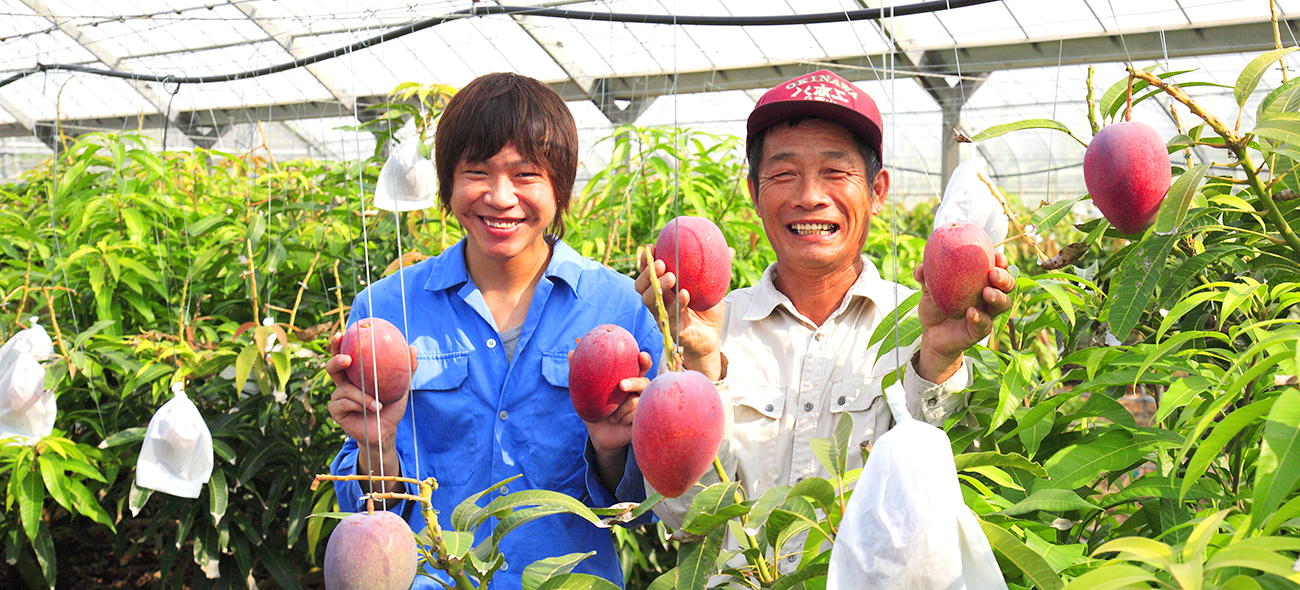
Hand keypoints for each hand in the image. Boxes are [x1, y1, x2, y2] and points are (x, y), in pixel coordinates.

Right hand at [325, 331, 417, 449]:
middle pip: (332, 367)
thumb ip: (406, 368)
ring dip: (361, 395)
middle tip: (347, 358)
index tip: (343, 332)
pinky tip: (373, 408)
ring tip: (377, 401)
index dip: (339, 343)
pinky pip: (344, 403)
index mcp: (355, 374)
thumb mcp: (401, 386)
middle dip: (336, 359)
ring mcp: (338, 397)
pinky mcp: (335, 411)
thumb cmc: (390, 406)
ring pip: (344, 389)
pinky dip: (360, 404)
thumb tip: (413, 347)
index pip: (344, 354)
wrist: (385, 431)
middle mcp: (343, 383)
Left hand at [581, 351, 653, 455]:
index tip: (640, 355)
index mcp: (629, 379)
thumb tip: (572, 352)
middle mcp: (639, 391)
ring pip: (635, 401)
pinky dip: (622, 419)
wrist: (598, 434)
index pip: (641, 367)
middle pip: (644, 382)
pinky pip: (635, 415)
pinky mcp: (642, 419)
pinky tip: (618, 422)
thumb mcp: (587, 391)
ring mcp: (643, 405)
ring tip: (611, 414)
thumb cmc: (595, 409)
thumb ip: (582, 371)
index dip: (644, 360)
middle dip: (635, 382)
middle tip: (621, 386)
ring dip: (619, 410)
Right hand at [634, 245, 726, 379]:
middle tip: (661, 262)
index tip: (651, 247)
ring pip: (650, 300)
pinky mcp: (671, 329)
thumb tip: (729, 250)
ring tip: (671, 276)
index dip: (646, 261)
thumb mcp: (714, 289)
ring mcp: (663, 316)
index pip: (648, 273)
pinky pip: (670, 315)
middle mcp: (659, 302)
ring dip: (658, 286)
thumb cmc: (708, 313)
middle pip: (641, 286)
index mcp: (665, 290)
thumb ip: (717, 270)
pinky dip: (677, 303)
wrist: (712, 339)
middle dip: (647, 272)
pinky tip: (685, 294)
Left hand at [912, 252, 1013, 381]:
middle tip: (993, 274)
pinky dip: (979, 317)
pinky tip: (971, 312)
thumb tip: (920, 267)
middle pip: (1007, 286)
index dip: (1001, 262)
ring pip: (1003, 305)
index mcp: (980, 284)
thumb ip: (925, 278)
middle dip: (1005, 278)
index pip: (997, 270)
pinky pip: (984, 324)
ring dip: (998, 297)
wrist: (930, 334)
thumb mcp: (928, 291)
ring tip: (987, 292)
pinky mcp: (979, 331)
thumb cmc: (935, 308)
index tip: (998, 256)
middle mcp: (988, 299)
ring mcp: (986, 315)